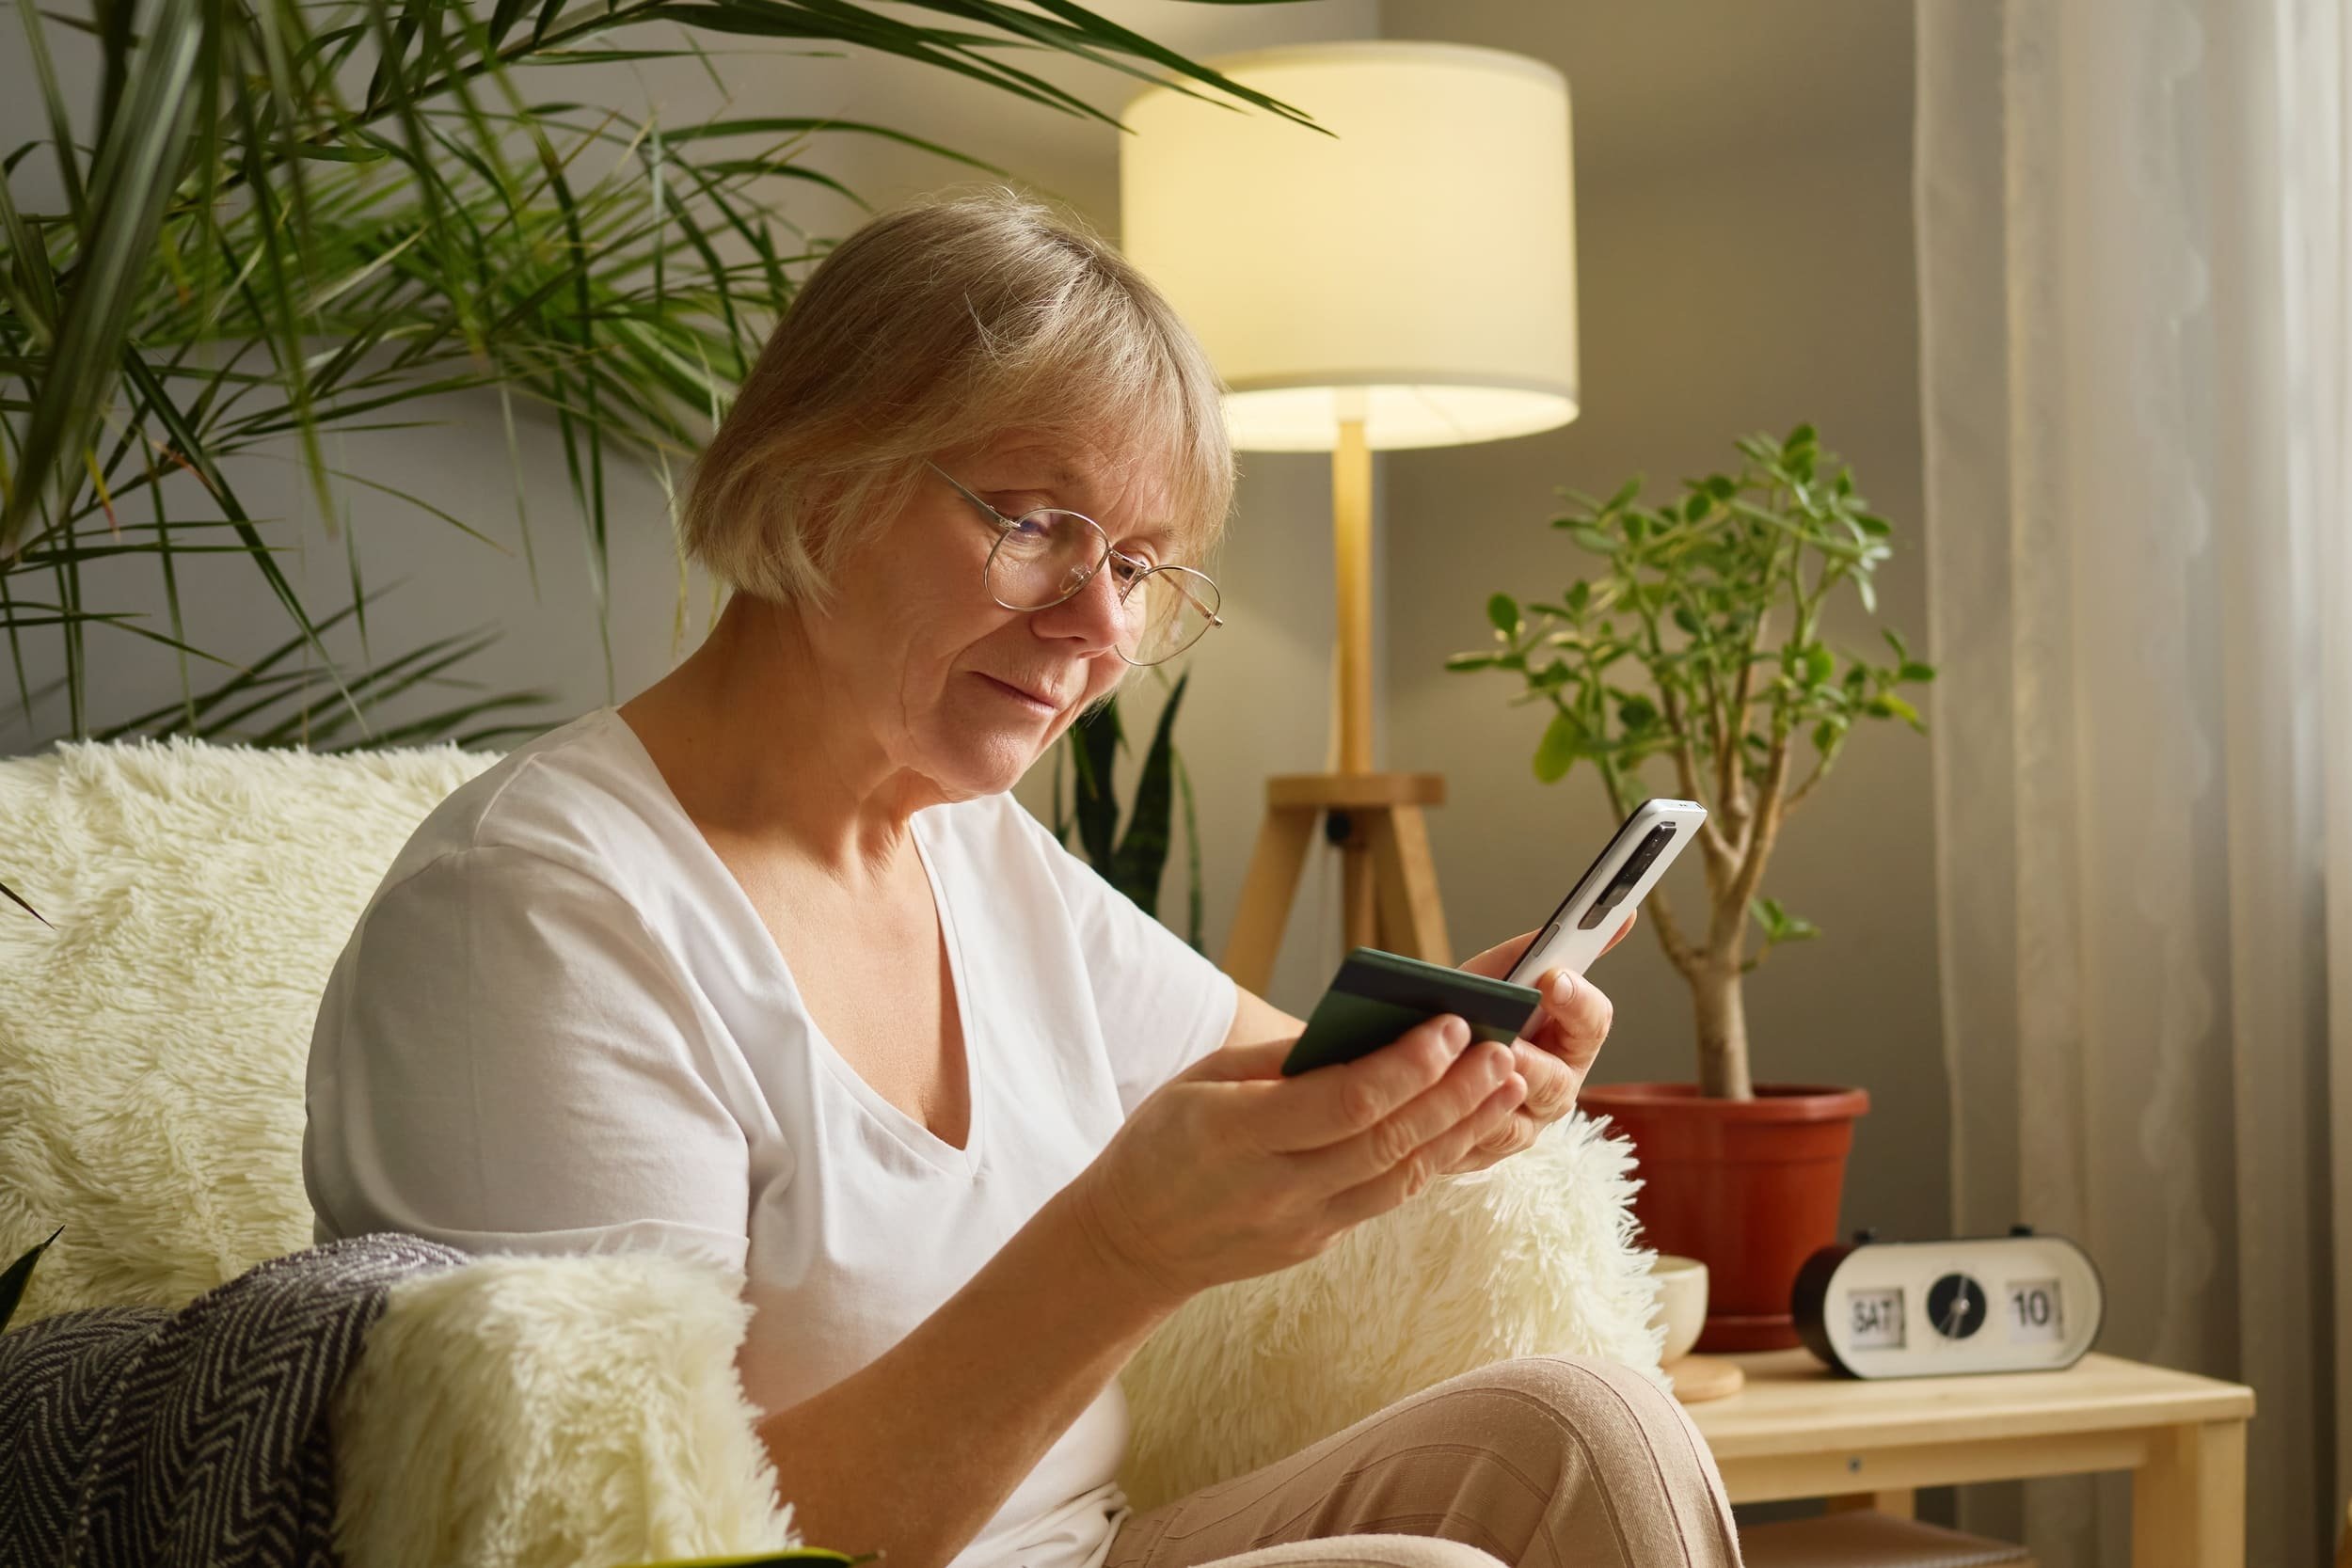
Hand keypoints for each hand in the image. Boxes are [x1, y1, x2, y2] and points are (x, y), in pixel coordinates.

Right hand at [1066, 1012, 1527, 1310]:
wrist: (1131, 1243)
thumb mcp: (1202, 1080)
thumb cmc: (1164, 1142)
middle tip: (1501, 1050)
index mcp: (1236, 1135)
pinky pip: (1387, 1198)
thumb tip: (1369, 1030)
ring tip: (1506, 1086)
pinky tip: (1467, 1125)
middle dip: (1453, 1095)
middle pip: (1386, 1142)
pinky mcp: (1319, 1243)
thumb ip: (1282, 1060)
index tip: (1451, 1025)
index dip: (1406, 1065)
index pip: (1343, 1102)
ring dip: (1461, 1130)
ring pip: (1401, 1178)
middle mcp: (1276, 1188)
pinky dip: (1433, 1159)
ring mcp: (1302, 1226)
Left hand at [1441, 912, 1634, 1173]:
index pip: (1594, 1022)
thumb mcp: (1500, 974)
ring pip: (1514, 1124)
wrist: (1417, 1052)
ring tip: (1465, 1078)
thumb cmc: (1471, 1008)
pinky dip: (1453, 1128)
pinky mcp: (1483, 1154)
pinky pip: (1472, 1149)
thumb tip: (1621, 915)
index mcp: (1572, 1041)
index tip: (1552, 979)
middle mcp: (1555, 1089)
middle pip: (1556, 1082)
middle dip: (1530, 1063)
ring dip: (1488, 1102)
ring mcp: (1522, 1126)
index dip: (1577, 1001)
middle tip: (1504, 1045)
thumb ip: (1543, 948)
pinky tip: (1434, 1109)